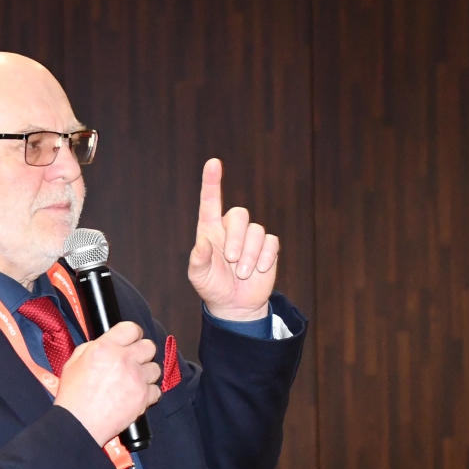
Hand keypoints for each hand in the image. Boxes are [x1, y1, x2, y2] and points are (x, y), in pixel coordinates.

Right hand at [54, 320, 161, 445]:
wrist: (79, 424)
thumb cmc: (73, 396)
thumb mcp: (73, 363)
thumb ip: (91, 348)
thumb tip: (105, 344)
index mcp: (105, 348)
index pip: (131, 328)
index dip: (132, 334)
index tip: (131, 340)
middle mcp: (125, 360)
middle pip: (149, 346)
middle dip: (142, 353)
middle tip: (132, 362)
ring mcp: (137, 379)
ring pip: (156, 368)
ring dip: (146, 373)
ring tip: (133, 381)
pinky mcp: (144, 398)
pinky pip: (157, 390)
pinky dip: (148, 393)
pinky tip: (135, 395)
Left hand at [188, 158, 279, 322]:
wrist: (235, 305)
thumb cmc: (212, 286)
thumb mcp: (198, 276)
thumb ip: (198, 259)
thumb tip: (201, 241)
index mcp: (210, 230)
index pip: (210, 201)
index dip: (212, 182)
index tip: (213, 163)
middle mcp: (230, 229)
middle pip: (239, 214)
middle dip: (236, 237)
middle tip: (230, 260)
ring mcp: (250, 238)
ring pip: (256, 231)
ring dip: (249, 254)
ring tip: (241, 272)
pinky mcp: (267, 248)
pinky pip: (271, 242)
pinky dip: (265, 257)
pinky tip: (259, 270)